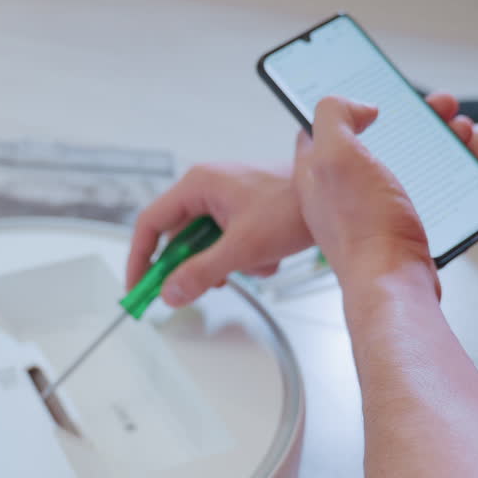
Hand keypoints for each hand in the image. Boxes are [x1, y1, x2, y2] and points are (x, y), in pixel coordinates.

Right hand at [128, 93, 469, 306]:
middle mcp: (208, 187)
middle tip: (208, 286)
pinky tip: (269, 257)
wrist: (340, 196)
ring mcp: (227, 198)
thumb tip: (169, 293)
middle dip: (198, 266)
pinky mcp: (245, 210)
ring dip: (228, 264)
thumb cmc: (294, 206)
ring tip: (256, 264)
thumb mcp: (242, 248)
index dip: (140, 258)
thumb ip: (201, 273)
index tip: (138, 287)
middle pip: (180, 238)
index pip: (150, 223)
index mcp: (198, 185)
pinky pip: (229, 243)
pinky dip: (245, 258)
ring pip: (207, 244)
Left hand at [291, 93, 469, 289]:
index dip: (350, 104)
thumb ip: (334, 116)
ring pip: (402, 159)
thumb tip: (360, 109)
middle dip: (409, 116)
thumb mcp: (337, 156)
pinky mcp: (396, 227)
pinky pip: (419, 187)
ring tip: (463, 127)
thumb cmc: (364, 225)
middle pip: (372, 138)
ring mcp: (368, 210)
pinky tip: (462, 161)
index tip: (380, 93)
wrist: (394, 282)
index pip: (322, 125)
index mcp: (314, 172)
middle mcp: (336, 191)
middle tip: (442, 106)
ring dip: (434, 138)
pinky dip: (442, 169)